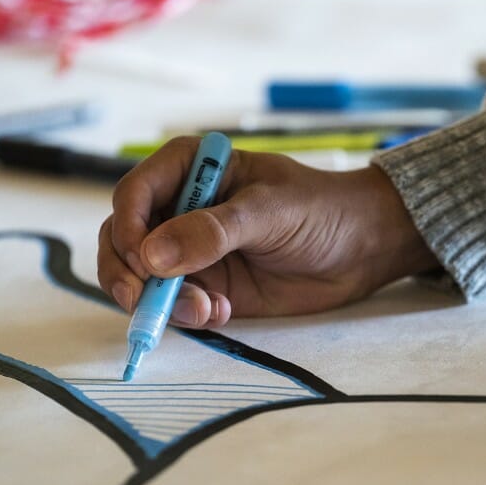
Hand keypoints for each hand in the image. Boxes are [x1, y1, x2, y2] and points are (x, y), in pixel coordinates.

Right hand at [98, 136, 439, 327]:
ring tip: (204, 311)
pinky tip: (221, 314)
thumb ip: (212, 231)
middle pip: (123, 240)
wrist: (362, 249)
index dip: (127, 229)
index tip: (143, 262)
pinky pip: (177, 305)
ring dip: (161, 301)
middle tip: (144, 301)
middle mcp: (180, 209)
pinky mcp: (210, 287)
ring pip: (144, 279)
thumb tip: (152, 256)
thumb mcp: (268, 212)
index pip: (134, 196)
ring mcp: (191, 251)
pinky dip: (188, 315)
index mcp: (190, 169)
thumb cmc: (320, 210)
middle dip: (129, 274)